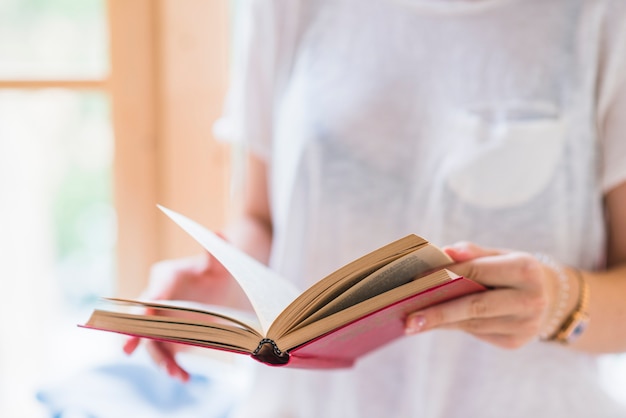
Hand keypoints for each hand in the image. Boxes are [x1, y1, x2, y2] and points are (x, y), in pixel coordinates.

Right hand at [123, 251, 235, 381]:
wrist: (221, 286)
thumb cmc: (217, 270)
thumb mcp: (221, 262)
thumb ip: (217, 252)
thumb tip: (220, 234)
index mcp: (165, 279)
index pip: (153, 292)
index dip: (145, 305)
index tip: (142, 316)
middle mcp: (157, 299)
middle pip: (143, 320)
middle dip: (135, 335)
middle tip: (126, 349)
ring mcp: (161, 320)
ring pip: (152, 341)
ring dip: (160, 359)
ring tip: (178, 374)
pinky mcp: (169, 336)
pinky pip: (164, 352)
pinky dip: (172, 365)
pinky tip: (185, 376)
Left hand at [405, 242, 563, 348]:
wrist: (549, 298)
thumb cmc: (512, 271)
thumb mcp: (499, 255)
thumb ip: (472, 252)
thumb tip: (445, 252)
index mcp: (526, 270)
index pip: (477, 271)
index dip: (444, 274)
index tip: (415, 279)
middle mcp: (530, 300)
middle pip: (475, 306)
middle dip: (439, 313)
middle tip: (409, 320)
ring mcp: (524, 325)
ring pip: (472, 323)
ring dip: (440, 322)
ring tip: (412, 322)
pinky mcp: (514, 342)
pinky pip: (476, 333)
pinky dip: (454, 326)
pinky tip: (434, 324)